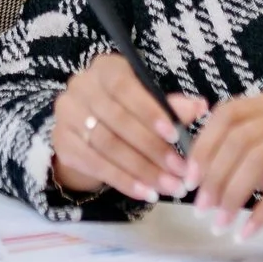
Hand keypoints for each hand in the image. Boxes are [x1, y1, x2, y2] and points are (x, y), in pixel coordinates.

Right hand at [47, 51, 204, 202]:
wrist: (87, 129)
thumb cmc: (126, 110)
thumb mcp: (148, 102)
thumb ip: (171, 105)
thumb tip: (200, 106)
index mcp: (105, 68)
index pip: (124, 86)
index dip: (148, 111)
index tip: (175, 135)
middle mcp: (80, 86)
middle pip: (116, 120)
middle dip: (152, 149)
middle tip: (180, 172)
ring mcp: (67, 115)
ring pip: (107, 145)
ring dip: (141, 170)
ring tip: (168, 187)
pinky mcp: (62, 143)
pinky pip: (95, 165)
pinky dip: (123, 181)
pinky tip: (145, 193)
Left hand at [187, 92, 262, 239]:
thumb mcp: (261, 157)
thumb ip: (233, 156)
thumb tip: (193, 175)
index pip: (226, 114)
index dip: (204, 146)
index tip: (189, 179)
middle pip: (240, 138)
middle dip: (215, 176)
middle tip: (201, 208)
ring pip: (260, 158)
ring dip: (235, 194)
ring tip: (221, 222)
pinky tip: (249, 230)